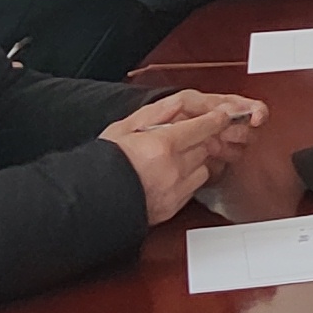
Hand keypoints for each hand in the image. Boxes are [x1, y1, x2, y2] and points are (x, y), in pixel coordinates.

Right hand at [101, 92, 265, 222]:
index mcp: (162, 145)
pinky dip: (188, 180)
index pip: (202, 128)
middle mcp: (173, 169)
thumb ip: (155, 114)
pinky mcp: (173, 208)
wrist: (91, 200)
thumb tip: (179, 104)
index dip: (215, 119)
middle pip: (206, 147)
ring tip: (173, 159)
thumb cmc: (103, 162)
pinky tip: (170, 177)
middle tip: (184, 138)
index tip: (220, 116)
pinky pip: (193, 189)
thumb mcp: (125, 127)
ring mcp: (175, 190)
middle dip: (200, 140)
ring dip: (195, 161)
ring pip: (203, 169)